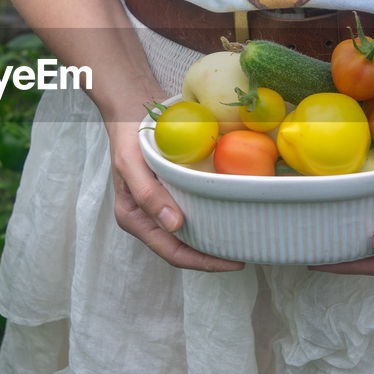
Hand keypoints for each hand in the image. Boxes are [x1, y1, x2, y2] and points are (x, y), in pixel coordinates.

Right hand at [106, 119, 243, 271]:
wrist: (131, 111)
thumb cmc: (128, 137)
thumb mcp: (133, 164)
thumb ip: (148, 196)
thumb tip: (174, 226)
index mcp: (134, 218)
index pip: (171, 252)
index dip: (202, 262)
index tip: (233, 262)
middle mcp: (147, 218)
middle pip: (182, 249)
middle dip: (211, 257)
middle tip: (246, 255)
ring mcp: (160, 207)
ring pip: (189, 235)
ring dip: (213, 241)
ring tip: (241, 241)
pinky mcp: (171, 194)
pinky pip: (194, 214)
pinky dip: (211, 219)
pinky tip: (231, 216)